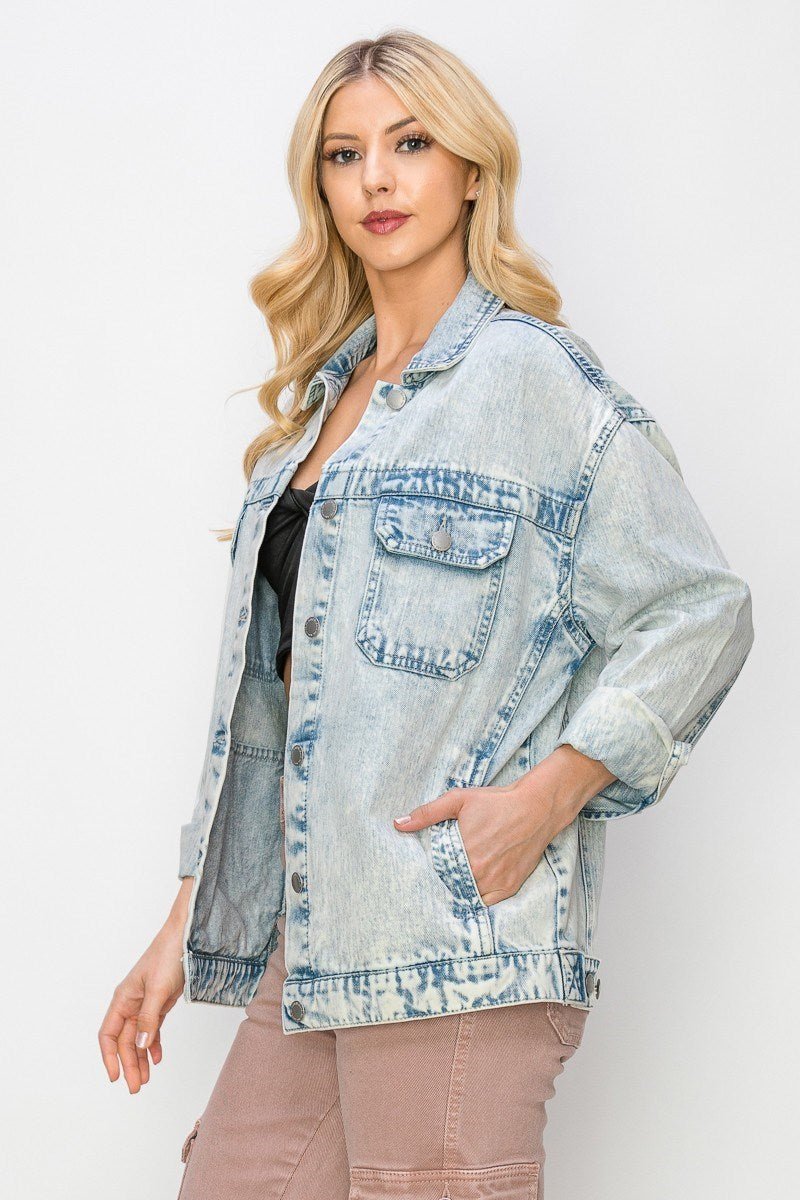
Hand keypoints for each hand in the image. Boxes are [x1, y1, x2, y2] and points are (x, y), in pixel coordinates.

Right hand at [98, 880, 191, 1092]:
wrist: (187, 937)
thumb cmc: (168, 956)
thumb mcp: (157, 989)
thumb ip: (148, 1019)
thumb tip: (140, 1046)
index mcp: (123, 998)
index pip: (109, 1033)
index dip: (109, 1057)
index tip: (115, 1077)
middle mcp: (131, 1002)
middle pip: (125, 1040)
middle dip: (129, 1064)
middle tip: (136, 1087)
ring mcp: (146, 1003)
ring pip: (140, 1038)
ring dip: (141, 1059)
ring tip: (146, 1079)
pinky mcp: (161, 1003)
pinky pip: (153, 1029)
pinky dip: (154, 1045)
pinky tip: (158, 1059)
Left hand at [392, 782, 561, 906]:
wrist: (536, 807)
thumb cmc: (496, 802)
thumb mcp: (458, 800)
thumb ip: (427, 813)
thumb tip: (398, 824)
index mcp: (463, 854)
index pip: (436, 872)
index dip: (432, 869)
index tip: (433, 864)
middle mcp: (479, 873)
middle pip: (452, 885)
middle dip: (447, 878)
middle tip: (447, 868)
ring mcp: (497, 882)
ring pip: (469, 894)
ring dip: (463, 887)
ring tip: (461, 874)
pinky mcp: (511, 887)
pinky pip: (488, 901)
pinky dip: (481, 894)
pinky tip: (477, 881)